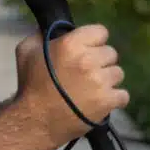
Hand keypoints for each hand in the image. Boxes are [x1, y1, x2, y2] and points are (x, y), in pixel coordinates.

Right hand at [14, 23, 127, 144]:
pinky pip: (123, 95)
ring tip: (93, 88)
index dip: (94, 41)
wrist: (36, 121)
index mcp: (71, 44)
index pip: (101, 32)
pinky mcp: (107, 101)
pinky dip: (114, 98)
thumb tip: (54, 28)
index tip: (88, 49)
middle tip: (88, 71)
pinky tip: (101, 100)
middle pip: (111, 53)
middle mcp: (88, 59)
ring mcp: (100, 81)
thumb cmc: (30, 85)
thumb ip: (41, 35)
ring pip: (118, 73)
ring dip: (108, 79)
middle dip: (101, 60)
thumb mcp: (26, 51)